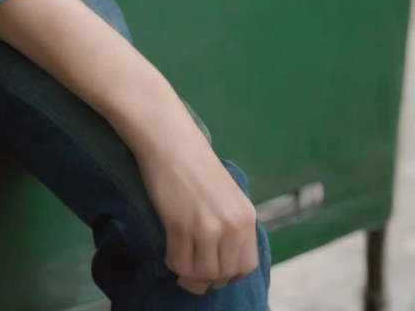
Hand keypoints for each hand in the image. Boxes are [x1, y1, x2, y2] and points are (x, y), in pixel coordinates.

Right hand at [134, 124, 258, 293]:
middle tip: (193, 267)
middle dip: (208, 277)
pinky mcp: (181, 226)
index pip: (246, 266)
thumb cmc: (196, 163)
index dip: (229, 273)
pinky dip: (173, 264)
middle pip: (224, 274)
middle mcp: (232, 226)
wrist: (171, 140)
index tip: (214, 268)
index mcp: (247, 217)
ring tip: (181, 261)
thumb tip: (224, 258)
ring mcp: (208, 228)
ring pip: (203, 274)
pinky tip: (169, 251)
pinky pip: (180, 264)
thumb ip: (232, 225)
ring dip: (190, 274)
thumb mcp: (228, 195)